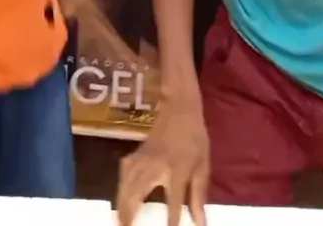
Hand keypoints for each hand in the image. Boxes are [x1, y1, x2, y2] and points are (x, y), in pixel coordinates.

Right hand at [117, 100, 209, 225]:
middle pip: (138, 193)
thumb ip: (198, 195)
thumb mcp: (202, 166)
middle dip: (129, 214)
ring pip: (126, 184)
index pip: (173, 201)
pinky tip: (120, 196)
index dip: (171, 219)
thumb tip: (199, 222)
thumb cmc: (194, 137)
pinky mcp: (136, 153)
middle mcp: (156, 165)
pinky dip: (120, 187)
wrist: (180, 108)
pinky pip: (124, 173)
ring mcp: (143, 158)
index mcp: (177, 169)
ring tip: (120, 221)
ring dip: (121, 204)